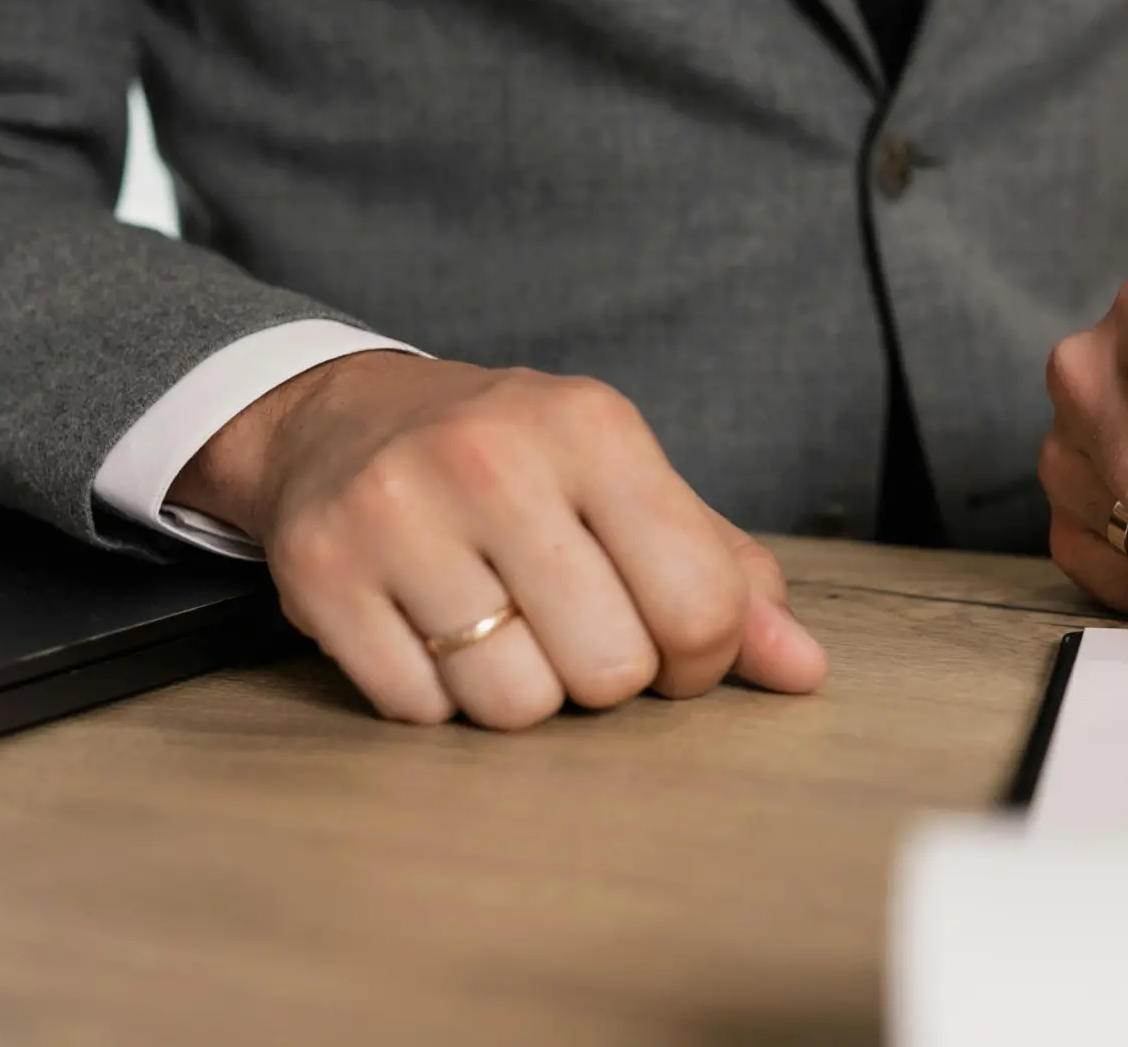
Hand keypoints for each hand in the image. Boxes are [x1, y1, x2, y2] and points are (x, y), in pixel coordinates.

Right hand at [173, 352, 827, 728]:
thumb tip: (805, 673)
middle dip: (604, 678)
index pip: (702, 606)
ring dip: (517, 693)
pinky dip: (434, 697)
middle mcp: (494, 460)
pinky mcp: (322, 573)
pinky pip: (419, 711)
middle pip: (610, 671)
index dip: (698, 659)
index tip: (666, 642)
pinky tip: (425, 630)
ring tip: (494, 627)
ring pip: (513, 705)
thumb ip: (725, 576)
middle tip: (569, 630)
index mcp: (594, 429)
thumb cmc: (517, 465)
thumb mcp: (627, 486)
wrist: (340, 417)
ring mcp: (397, 515)